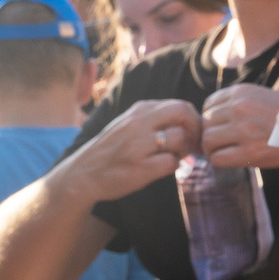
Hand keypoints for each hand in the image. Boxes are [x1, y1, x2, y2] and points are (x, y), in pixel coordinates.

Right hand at [62, 99, 200, 203]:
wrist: (82, 174)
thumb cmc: (111, 150)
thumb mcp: (129, 124)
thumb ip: (153, 118)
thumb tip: (188, 119)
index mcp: (138, 110)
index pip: (179, 105)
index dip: (194, 120)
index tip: (194, 134)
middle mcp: (138, 123)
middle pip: (183, 112)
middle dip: (196, 129)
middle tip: (195, 144)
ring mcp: (138, 145)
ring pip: (180, 138)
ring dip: (184, 151)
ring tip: (174, 158)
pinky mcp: (139, 167)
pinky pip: (172, 163)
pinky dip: (174, 166)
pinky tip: (164, 169)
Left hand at [199, 82, 278, 169]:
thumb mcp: (262, 97)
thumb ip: (238, 103)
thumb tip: (211, 118)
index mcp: (242, 92)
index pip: (208, 104)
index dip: (212, 118)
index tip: (222, 127)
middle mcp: (240, 108)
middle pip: (205, 123)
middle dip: (211, 134)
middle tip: (223, 143)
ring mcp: (243, 131)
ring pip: (207, 141)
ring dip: (213, 149)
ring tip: (226, 152)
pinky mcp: (249, 153)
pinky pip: (217, 159)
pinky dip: (220, 161)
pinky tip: (232, 160)